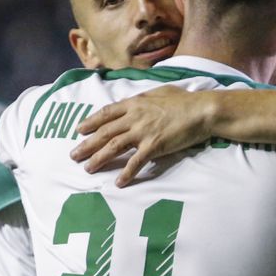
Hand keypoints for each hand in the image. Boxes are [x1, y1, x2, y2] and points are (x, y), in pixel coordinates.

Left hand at [71, 85, 214, 185]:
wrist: (201, 110)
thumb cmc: (184, 100)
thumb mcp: (159, 92)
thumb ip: (143, 98)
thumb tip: (136, 101)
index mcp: (134, 103)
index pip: (106, 113)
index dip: (91, 122)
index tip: (79, 130)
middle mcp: (134, 117)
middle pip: (104, 132)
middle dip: (86, 144)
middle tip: (74, 156)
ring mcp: (143, 132)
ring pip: (113, 147)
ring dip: (98, 159)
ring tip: (88, 169)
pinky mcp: (154, 146)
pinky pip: (136, 162)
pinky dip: (126, 173)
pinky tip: (118, 183)